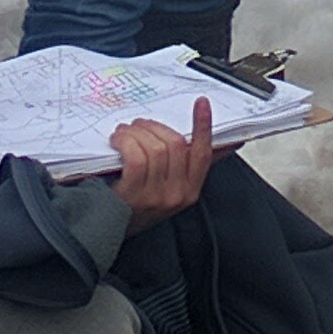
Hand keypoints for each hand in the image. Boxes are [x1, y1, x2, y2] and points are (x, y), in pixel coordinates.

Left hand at [107, 100, 215, 223]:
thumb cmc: (138, 206)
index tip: (201, 103)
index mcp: (190, 191)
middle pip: (175, 144)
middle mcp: (176, 195)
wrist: (109, 229)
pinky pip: (136, 157)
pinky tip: (117, 140)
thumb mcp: (169, 188)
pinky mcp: (134, 195)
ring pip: (154, 148)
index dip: (204, 126)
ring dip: (136, 132)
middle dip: (153, 127)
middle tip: (138, 124)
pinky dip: (125, 142)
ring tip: (124, 132)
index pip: (203, 154)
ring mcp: (156, 196)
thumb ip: (190, 165)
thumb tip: (224, 143)